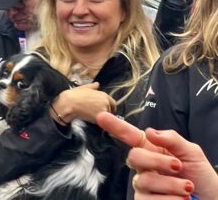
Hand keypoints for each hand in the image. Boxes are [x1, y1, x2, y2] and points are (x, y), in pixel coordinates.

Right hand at [53, 82, 115, 123]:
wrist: (68, 103)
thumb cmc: (74, 95)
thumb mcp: (84, 88)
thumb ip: (92, 86)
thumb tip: (97, 84)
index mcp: (103, 94)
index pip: (112, 102)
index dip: (110, 108)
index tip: (107, 112)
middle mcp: (106, 101)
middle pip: (110, 111)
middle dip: (106, 114)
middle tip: (98, 117)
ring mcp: (104, 109)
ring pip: (106, 117)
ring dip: (102, 119)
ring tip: (92, 118)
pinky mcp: (100, 117)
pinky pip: (102, 123)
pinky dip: (98, 123)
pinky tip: (91, 121)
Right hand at [96, 112, 217, 199]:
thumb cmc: (201, 176)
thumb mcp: (192, 153)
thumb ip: (171, 139)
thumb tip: (150, 131)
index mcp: (153, 150)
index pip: (130, 136)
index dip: (114, 126)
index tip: (100, 115)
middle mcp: (145, 167)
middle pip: (134, 157)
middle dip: (157, 161)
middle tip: (178, 167)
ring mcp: (143, 186)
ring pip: (143, 180)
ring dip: (169, 185)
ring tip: (187, 188)